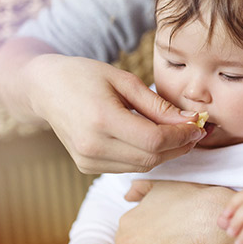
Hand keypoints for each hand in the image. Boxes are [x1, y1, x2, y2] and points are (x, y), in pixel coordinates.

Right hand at [24, 51, 204, 172]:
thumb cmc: (85, 76)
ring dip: (166, 153)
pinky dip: (147, 156)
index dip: (182, 136)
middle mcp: (93, 146)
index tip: (198, 125)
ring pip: (142, 166)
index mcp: (102, 120)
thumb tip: (189, 120)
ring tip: (180, 135)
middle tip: (195, 131)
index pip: (155, 140)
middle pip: (151, 157)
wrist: (44, 88)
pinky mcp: (86, 166)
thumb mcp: (124, 81)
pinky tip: (155, 141)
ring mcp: (87, 160)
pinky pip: (128, 167)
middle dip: (179, 146)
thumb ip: (158, 105)